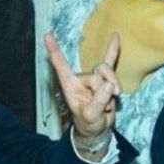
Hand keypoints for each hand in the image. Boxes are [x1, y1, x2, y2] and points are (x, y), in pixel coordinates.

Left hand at [45, 33, 120, 153]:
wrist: (99, 128)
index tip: (47, 35)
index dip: (54, 51)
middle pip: (96, 74)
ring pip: (107, 71)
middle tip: (104, 107)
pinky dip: (113, 50)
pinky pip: (110, 61)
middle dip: (104, 90)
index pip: (61, 66)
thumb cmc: (89, 123)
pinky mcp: (106, 78)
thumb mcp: (91, 116)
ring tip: (111, 103)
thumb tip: (109, 84)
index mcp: (70, 85)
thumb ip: (98, 101)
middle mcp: (81, 78)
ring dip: (114, 86)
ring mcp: (94, 77)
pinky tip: (116, 36)